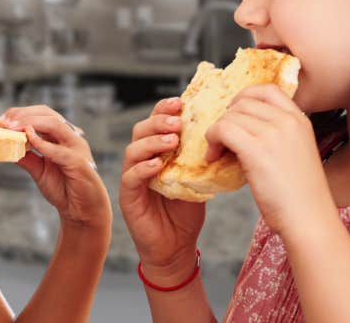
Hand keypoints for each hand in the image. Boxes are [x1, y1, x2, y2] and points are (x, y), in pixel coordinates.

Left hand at [0, 105, 110, 229]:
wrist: (81, 211)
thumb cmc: (63, 188)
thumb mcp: (38, 170)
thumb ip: (25, 157)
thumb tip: (5, 146)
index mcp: (61, 136)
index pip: (42, 114)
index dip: (20, 114)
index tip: (0, 122)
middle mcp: (70, 137)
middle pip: (47, 114)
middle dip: (23, 115)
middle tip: (3, 123)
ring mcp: (77, 148)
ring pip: (55, 124)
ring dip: (30, 122)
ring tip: (11, 127)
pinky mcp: (80, 163)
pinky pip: (59, 150)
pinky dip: (42, 143)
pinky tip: (28, 138)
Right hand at [118, 97, 204, 280]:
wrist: (176, 247)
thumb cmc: (186, 213)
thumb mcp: (197, 179)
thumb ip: (199, 158)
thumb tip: (220, 133)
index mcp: (158, 152)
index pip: (156, 123)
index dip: (164, 110)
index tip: (180, 102)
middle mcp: (142, 161)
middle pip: (141, 130)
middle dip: (158, 121)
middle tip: (177, 122)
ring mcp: (132, 178)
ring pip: (133, 150)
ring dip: (152, 142)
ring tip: (172, 141)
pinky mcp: (128, 196)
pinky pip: (131, 176)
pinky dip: (143, 168)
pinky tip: (158, 165)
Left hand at [204, 84, 333, 236]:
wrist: (309, 220)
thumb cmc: (299, 195)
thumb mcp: (294, 153)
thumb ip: (275, 134)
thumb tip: (239, 125)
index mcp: (300, 120)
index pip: (266, 90)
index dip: (244, 98)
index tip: (234, 116)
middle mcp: (288, 122)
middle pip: (242, 103)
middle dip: (227, 120)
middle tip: (223, 142)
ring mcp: (273, 134)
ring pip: (229, 117)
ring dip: (216, 133)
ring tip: (218, 153)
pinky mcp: (257, 150)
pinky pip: (221, 130)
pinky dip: (211, 141)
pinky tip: (213, 158)